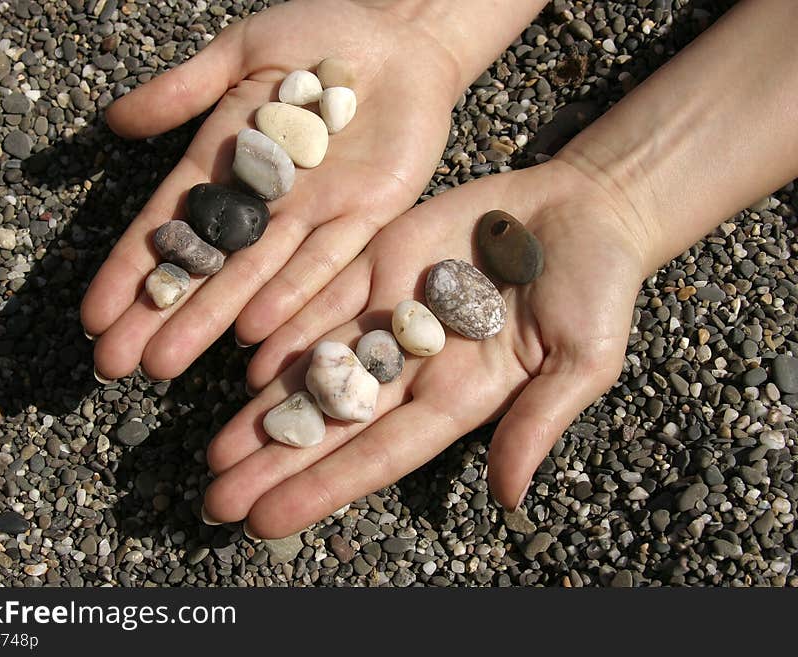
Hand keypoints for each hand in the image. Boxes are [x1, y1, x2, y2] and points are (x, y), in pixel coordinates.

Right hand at [81, 0, 473, 379]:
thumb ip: (184, 89)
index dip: (130, 269)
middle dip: (160, 314)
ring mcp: (314, 212)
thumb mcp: (244, 51)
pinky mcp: (366, 214)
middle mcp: (265, 200)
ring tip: (165, 364)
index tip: (92, 316)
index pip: (169, 224)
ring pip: (255, 276)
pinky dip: (291, 296)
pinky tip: (252, 336)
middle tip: (115, 365)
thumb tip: (114, 121)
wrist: (403, 35)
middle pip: (205, 265)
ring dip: (211, 319)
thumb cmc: (322, 32)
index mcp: (227, 161)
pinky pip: (325, 261)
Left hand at [202, 159, 652, 536]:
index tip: (267, 521)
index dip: (325, 486)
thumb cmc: (599, 288)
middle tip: (216, 500)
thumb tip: (508, 500)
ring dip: (265, 410)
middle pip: (335, 421)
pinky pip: (325, 297)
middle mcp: (415, 364)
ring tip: (216, 452)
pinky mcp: (382, 261)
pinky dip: (287, 328)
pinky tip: (245, 363)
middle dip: (276, 462)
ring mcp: (394, 313)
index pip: (382, 452)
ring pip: (317, 368)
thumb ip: (539, 422)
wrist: (584, 208)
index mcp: (461, 396)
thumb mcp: (584, 360)